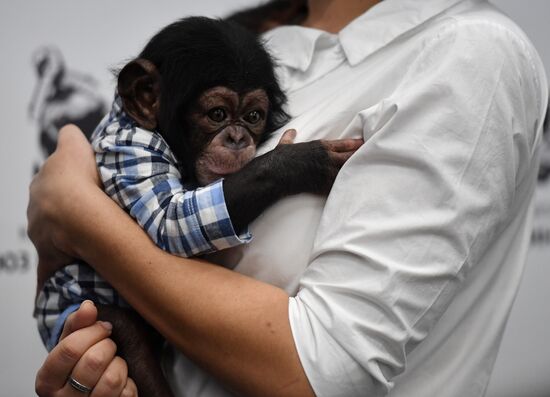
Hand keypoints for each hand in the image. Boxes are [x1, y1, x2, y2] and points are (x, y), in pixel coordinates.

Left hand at [27, 124, 100, 288]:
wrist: (75, 212)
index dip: (70, 178)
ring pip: (52, 231)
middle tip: (92, 208)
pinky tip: (62, 279)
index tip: (84, 182)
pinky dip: (55, 273)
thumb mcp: (75, 147)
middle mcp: (36, 206)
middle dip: (67, 206)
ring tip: (90, 233)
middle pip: (51, 205)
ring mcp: (41, 233)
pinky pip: (50, 268)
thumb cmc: (79, 180)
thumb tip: (69, 132)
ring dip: (66, 232)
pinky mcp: (50, 258)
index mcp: (43, 182)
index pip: (54, 177)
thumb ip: (70, 138)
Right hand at [35, 301, 137, 396]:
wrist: (88, 393)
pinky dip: (128, 381)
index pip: (70, 349)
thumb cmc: (79, 364)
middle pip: (93, 361)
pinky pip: (126, 393)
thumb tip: (88, 306)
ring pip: (112, 379)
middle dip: (108, 346)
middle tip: (108, 346)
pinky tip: (120, 380)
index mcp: (46, 380)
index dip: (93, 332)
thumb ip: (78, 323)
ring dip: (119, 364)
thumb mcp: (71, 343)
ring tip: (114, 362)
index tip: (104, 327)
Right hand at [271, 130, 363, 194]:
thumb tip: (291, 132)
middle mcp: (326, 157)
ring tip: (367, 171)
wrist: (275, 174)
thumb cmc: (279, 159)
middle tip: (372, 156)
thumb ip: (290, 138)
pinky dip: (346, 186)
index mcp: (320, 146)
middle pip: (350, 156)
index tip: (364, 143)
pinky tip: (354, 187)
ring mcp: (326, 171)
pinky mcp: (323, 184)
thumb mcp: (285, 145)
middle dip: (360, 156)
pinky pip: (339, 185)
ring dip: (356, 171)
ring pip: (347, 170)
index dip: (355, 144)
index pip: (343, 144)